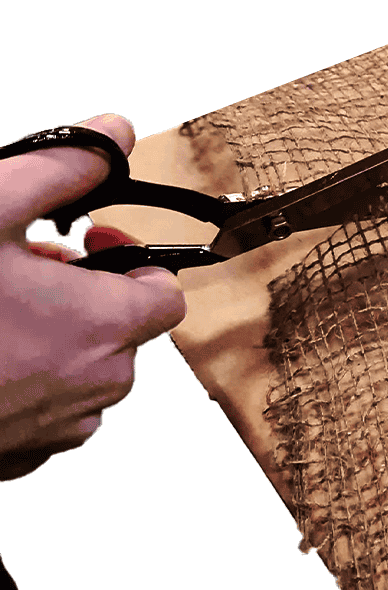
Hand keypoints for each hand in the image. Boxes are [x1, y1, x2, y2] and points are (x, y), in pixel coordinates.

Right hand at [0, 114, 185, 479]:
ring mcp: (57, 428)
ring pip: (83, 370)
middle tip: (25, 269)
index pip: (166, 293)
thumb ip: (63, 168)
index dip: (134, 259)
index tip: (92, 240)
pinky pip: (46, 409)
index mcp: (105, 325)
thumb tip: (113, 135)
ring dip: (55, 337)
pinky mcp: (20, 454)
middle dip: (85, 292)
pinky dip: (25, 379)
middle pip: (123, 328)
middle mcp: (96, 385)